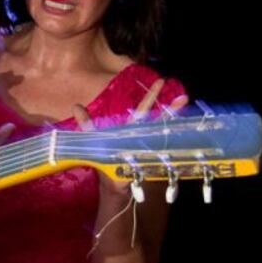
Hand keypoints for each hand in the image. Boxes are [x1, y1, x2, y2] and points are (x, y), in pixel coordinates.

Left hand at [72, 78, 188, 197]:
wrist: (109, 181)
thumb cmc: (103, 157)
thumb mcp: (94, 137)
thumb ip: (87, 122)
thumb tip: (76, 105)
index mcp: (131, 128)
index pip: (143, 109)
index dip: (151, 96)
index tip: (161, 81)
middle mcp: (143, 136)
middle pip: (158, 120)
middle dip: (171, 109)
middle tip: (184, 97)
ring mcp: (148, 148)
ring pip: (162, 134)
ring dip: (172, 128)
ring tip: (186, 120)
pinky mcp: (147, 162)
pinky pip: (160, 153)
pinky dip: (170, 147)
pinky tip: (181, 141)